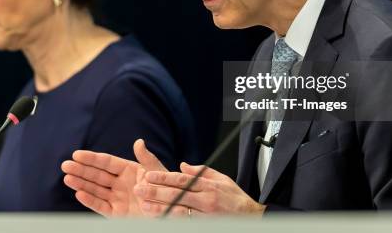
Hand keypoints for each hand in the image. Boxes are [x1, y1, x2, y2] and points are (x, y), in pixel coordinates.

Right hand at [61, 139, 166, 216]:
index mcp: (129, 170)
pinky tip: (79, 193)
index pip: (106, 162)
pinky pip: (101, 206)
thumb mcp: (158, 173)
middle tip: (65, 165)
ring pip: (95, 189)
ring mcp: (118, 198)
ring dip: (81, 184)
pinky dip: (90, 201)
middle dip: (81, 170)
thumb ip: (147, 159)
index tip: (77, 154)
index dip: (92, 158)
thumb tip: (138, 142)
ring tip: (67, 178)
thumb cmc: (167, 189)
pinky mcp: (117, 213)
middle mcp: (120, 183)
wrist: (172, 211)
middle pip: (97, 175)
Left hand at [134, 162, 265, 216]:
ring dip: (160, 209)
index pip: (181, 180)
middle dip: (156, 192)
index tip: (148, 175)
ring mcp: (206, 216)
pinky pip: (185, 224)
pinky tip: (160, 220)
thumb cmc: (236, 198)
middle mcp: (206, 200)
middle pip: (176, 195)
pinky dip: (172, 222)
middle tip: (139, 189)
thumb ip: (201, 171)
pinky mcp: (205, 226)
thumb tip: (182, 166)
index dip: (163, 177)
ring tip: (144, 206)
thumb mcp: (222, 179)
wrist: (252, 218)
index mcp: (208, 186)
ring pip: (178, 212)